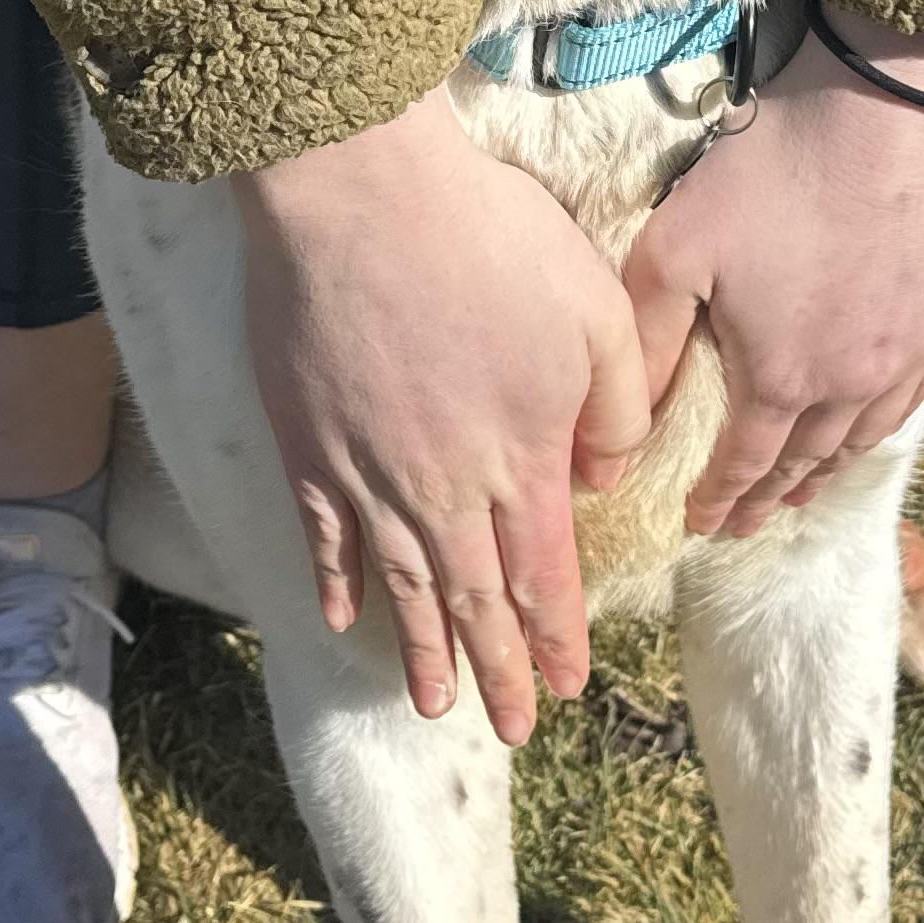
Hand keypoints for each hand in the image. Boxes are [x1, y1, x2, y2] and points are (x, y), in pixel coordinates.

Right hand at [238, 89, 653, 741]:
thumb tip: (598, 480)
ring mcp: (366, 473)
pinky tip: (341, 620)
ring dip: (422, 651)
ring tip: (433, 706)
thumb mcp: (597, 309)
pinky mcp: (307, 444)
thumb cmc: (488, 237)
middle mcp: (442, 489)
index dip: (554, 639)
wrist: (357, 192)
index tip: (566, 687)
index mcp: (522, 461)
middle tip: (511, 730)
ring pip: (399, 586)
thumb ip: (617, 407)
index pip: (545, 576)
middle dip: (496, 672)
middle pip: (473, 600)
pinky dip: (334, 585)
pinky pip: (324, 538)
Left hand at [621, 11, 923, 537]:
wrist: (896, 105)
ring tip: (810, 485)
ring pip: (870, 432)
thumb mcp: (678, 248)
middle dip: (773, 495)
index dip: (721, 499)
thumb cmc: (776, 167)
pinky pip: (921, 388)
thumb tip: (622, 424)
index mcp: (783, 377)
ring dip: (832, 467)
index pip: (745, 463)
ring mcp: (916, 350)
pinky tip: (880, 416)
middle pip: (809, 459)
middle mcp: (855, 383)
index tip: (702, 526)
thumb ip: (645, 341)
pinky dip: (888, 418)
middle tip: (752, 520)